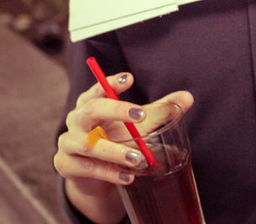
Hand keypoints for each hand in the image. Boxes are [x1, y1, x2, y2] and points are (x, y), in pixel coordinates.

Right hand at [54, 71, 193, 223]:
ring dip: (114, 151)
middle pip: (91, 109)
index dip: (110, 83)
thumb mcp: (139, 123)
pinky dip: (109, 172)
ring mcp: (69, 143)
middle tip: (141, 114)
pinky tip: (128, 176)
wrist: (98, 175)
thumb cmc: (117, 138)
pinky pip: (88, 168)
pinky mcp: (67, 165)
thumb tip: (188, 98)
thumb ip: (161, 110)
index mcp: (92, 103)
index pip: (98, 89)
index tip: (129, 78)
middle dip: (116, 110)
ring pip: (89, 144)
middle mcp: (76, 120)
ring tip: (139, 158)